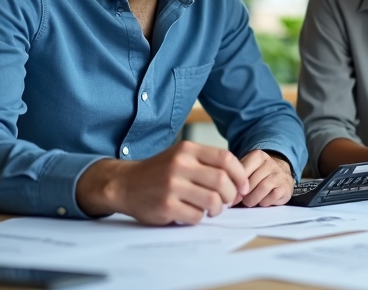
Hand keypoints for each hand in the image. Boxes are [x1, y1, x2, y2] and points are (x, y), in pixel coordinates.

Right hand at [76, 141, 248, 224]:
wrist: (124, 183)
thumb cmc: (159, 172)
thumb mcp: (181, 156)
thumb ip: (207, 163)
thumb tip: (239, 181)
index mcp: (188, 150)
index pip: (226, 159)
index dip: (240, 175)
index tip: (243, 187)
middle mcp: (180, 165)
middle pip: (223, 181)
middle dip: (231, 195)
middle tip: (227, 201)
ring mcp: (172, 186)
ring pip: (213, 201)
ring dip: (218, 208)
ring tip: (212, 209)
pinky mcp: (166, 206)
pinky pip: (196, 216)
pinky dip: (199, 217)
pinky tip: (192, 213)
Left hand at [236, 150, 294, 206]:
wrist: (282, 174)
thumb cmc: (259, 174)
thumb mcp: (248, 168)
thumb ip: (237, 176)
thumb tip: (227, 191)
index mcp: (258, 156)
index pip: (242, 170)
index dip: (235, 184)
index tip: (232, 191)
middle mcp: (270, 163)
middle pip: (251, 182)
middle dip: (243, 194)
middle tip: (240, 199)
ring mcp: (279, 175)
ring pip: (262, 188)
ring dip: (253, 199)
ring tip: (249, 202)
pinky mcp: (286, 187)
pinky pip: (272, 197)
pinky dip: (265, 202)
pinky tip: (262, 201)